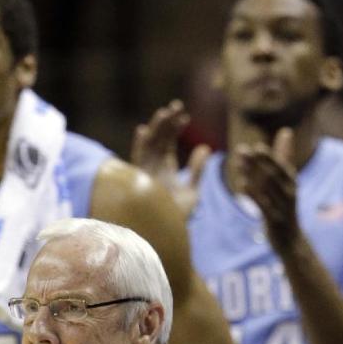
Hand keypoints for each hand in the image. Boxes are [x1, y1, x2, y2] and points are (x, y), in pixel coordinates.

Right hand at [131, 100, 210, 221]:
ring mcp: (144, 173)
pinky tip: (143, 131)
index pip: (169, 142)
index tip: (185, 116)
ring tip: (165, 113)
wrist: (167, 237)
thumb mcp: (192, 192)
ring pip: (148, 145)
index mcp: (165, 168)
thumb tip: (206, 147)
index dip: (175, 128)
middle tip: (176, 106)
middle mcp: (153, 167)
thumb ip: (197, 170)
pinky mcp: (138, 182)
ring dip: (155, 129)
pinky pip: (136, 160)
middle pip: (158, 139)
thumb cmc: (178, 218)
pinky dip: (139, 146)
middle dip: (166, 123)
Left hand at [235, 128, 298, 250]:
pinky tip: (242, 185)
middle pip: (272, 175)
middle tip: (241, 151)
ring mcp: (282, 206)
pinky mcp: (275, 220)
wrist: (291, 240)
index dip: (268, 157)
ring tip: (237, 164)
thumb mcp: (287, 180)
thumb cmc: (286, 206)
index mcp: (292, 181)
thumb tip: (286, 131)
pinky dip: (253, 194)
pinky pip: (263, 206)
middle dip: (257, 163)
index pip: (281, 166)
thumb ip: (285, 156)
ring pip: (266, 188)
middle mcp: (289, 192)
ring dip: (251, 175)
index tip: (256, 147)